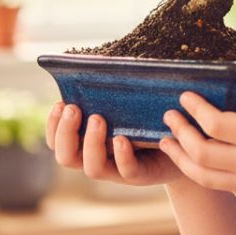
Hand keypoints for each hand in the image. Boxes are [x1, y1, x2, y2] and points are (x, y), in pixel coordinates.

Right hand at [47, 101, 184, 186]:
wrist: (183, 145)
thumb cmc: (149, 119)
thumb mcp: (127, 104)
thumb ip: (110, 93)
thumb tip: (99, 60)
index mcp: (88, 141)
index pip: (58, 141)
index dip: (53, 126)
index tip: (60, 103)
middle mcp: (99, 157)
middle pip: (66, 157)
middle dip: (64, 133)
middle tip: (73, 109)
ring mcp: (118, 169)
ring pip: (92, 168)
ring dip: (90, 143)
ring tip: (98, 119)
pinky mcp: (142, 174)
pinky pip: (126, 171)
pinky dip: (122, 155)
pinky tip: (123, 138)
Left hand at [159, 44, 235, 200]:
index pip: (217, 125)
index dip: (196, 110)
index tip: (184, 96)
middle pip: (203, 154)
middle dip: (181, 134)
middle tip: (168, 116)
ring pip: (204, 176)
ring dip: (181, 158)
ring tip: (165, 141)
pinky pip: (218, 184)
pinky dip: (199, 170)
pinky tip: (188, 156)